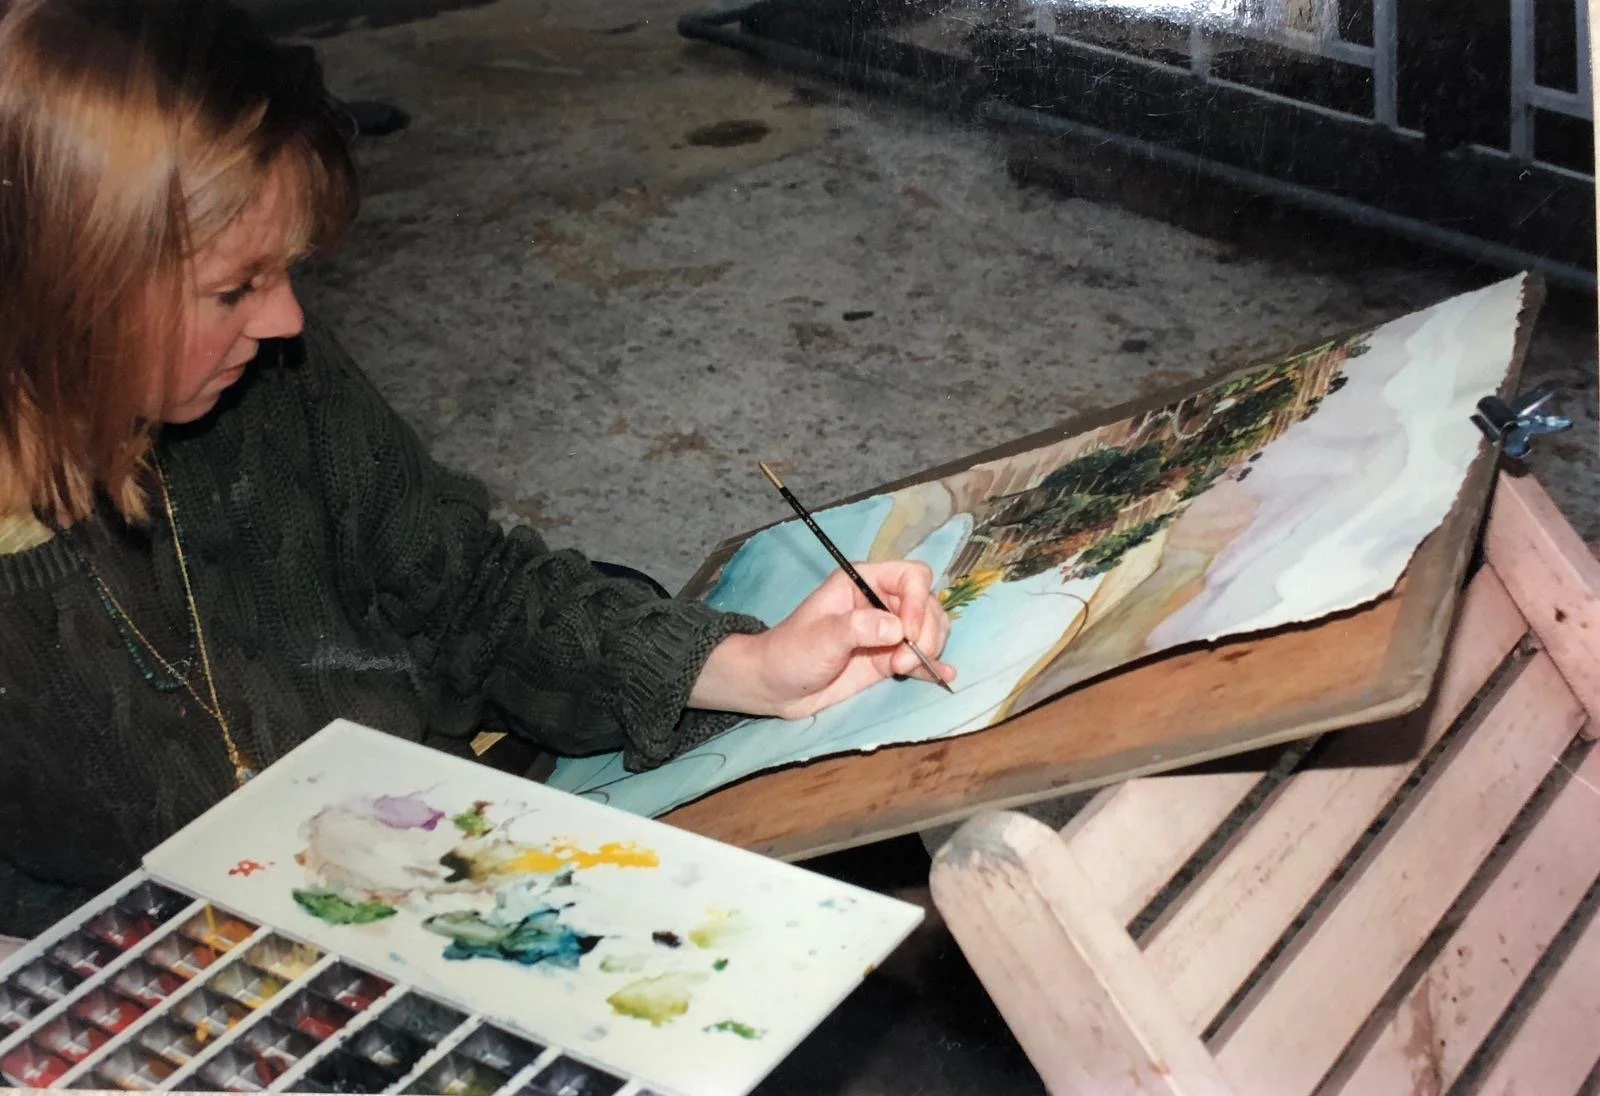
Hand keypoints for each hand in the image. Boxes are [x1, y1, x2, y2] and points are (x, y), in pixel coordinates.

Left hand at [691, 560, 955, 720]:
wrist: (775, 687)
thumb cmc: (791, 653)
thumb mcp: (821, 638)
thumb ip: (858, 628)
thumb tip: (897, 629)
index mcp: (863, 582)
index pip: (912, 576)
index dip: (918, 601)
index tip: (908, 633)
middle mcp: (881, 602)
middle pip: (928, 605)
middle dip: (926, 632)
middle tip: (904, 661)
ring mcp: (887, 632)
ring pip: (930, 630)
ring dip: (929, 649)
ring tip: (903, 670)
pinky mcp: (889, 658)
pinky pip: (920, 658)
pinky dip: (933, 665)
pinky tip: (944, 675)